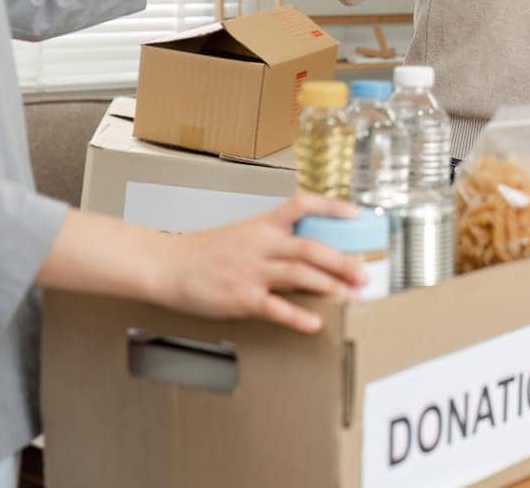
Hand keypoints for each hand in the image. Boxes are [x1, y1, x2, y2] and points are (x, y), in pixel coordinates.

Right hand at [154, 193, 366, 332]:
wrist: (166, 266)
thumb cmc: (202, 253)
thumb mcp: (240, 235)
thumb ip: (270, 240)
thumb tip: (304, 250)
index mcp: (260, 225)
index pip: (301, 205)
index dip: (331, 208)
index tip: (356, 214)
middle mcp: (259, 244)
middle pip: (310, 247)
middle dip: (342, 261)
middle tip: (363, 274)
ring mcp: (251, 271)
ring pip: (299, 274)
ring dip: (330, 285)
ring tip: (351, 296)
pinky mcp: (241, 297)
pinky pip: (275, 307)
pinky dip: (298, 316)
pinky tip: (315, 323)